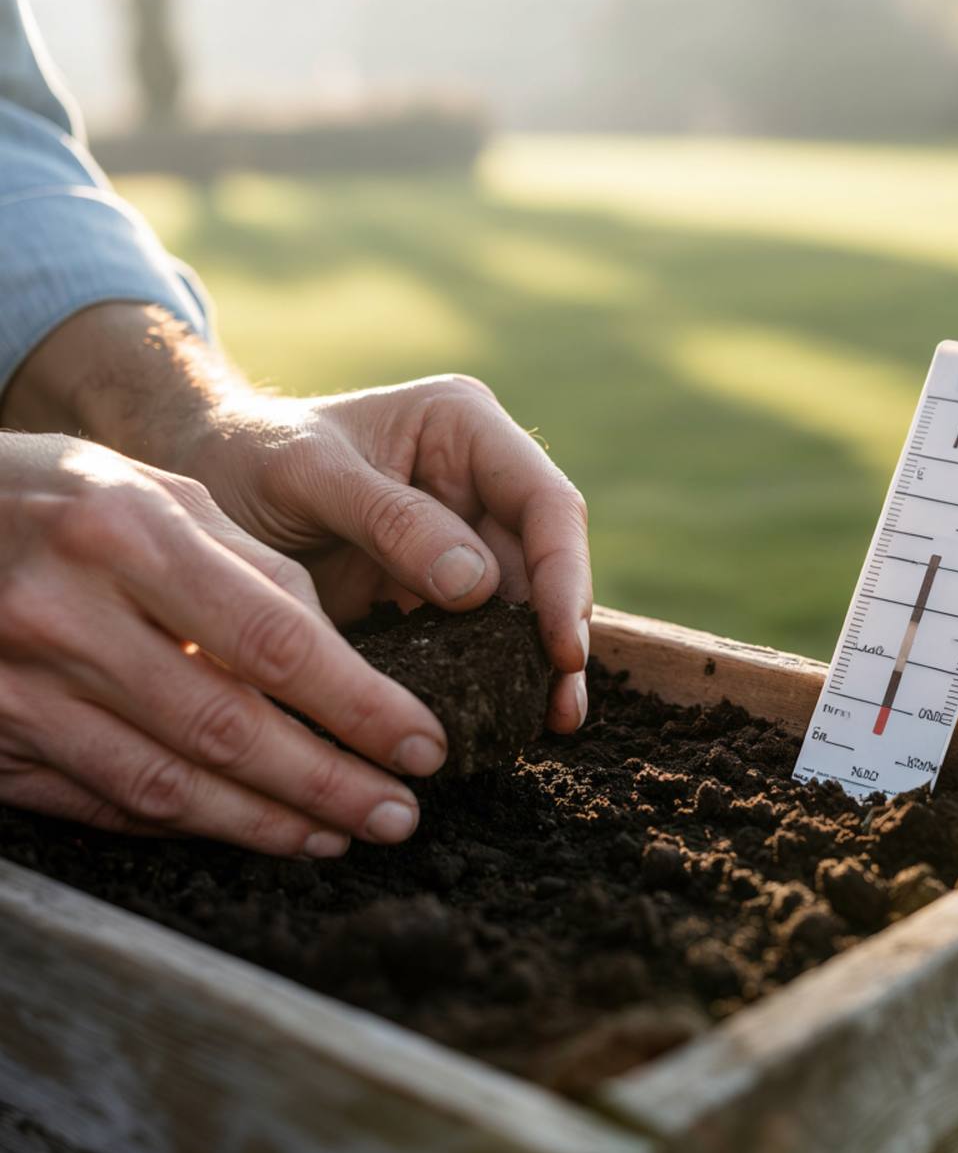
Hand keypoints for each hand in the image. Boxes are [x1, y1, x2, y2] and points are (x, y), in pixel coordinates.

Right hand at [0, 434, 447, 853]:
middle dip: (328, 783)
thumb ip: (250, 565)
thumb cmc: (57, 497)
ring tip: (340, 832)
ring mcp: (19, 688)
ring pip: (168, 784)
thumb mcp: (155, 492)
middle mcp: (69, 615)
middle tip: (400, 813)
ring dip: (267, 822)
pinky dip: (187, 823)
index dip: (359, 706)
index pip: (274, 641)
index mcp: (127, 534)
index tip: (422, 743)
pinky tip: (248, 829)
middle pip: (228, 728)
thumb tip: (336, 653)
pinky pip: (106, 800)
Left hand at [179, 374, 593, 732]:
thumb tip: (478, 584)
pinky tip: (501, 720)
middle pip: (546, 560)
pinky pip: (478, 636)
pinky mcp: (435, 592)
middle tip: (560, 710)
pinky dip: (491, 677)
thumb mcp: (307, 473)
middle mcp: (478, 481)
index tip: (561, 645)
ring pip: (522, 606)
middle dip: (558, 633)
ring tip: (549, 725)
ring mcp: (461, 538)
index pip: (543, 500)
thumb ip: (390, 519)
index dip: (563, 573)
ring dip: (537, 665)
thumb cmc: (247, 455)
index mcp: (463, 427)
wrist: (199, 477)